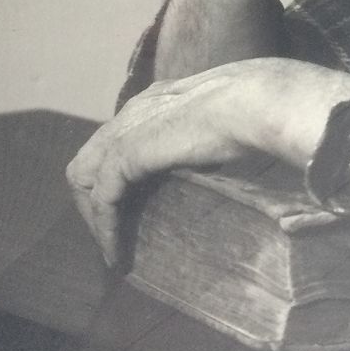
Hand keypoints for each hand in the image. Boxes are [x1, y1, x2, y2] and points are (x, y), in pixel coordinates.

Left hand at [66, 58, 349, 264]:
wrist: (260, 101)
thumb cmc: (264, 109)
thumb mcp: (234, 122)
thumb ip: (221, 137)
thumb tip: (240, 163)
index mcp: (162, 96)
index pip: (122, 132)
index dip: (120, 168)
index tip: (133, 203)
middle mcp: (138, 108)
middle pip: (92, 153)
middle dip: (95, 194)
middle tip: (115, 232)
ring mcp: (128, 129)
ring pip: (85, 175)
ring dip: (93, 214)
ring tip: (112, 248)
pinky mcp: (127, 155)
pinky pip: (101, 197)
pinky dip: (104, 228)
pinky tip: (117, 254)